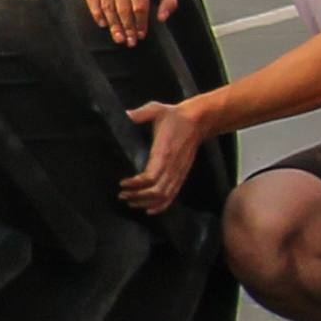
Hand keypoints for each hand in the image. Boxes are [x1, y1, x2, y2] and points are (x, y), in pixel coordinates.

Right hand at [69, 0, 171, 43]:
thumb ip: (169, 0)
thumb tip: (162, 18)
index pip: (140, 5)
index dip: (141, 23)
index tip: (141, 35)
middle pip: (123, 8)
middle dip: (127, 28)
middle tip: (130, 41)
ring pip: (108, 7)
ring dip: (113, 25)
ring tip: (119, 37)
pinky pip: (93, 0)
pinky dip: (98, 15)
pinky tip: (104, 24)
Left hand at [116, 88, 222, 215]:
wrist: (198, 121)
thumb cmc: (174, 116)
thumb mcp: (155, 110)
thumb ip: (139, 114)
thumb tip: (122, 115)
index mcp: (164, 152)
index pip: (151, 176)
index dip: (136, 184)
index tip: (122, 184)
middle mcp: (173, 166)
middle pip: (156, 191)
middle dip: (137, 196)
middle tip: (122, 195)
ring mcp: (178, 173)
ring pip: (164, 196)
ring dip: (146, 202)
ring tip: (130, 202)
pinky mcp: (182, 176)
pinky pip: (172, 196)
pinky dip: (161, 206)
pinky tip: (148, 210)